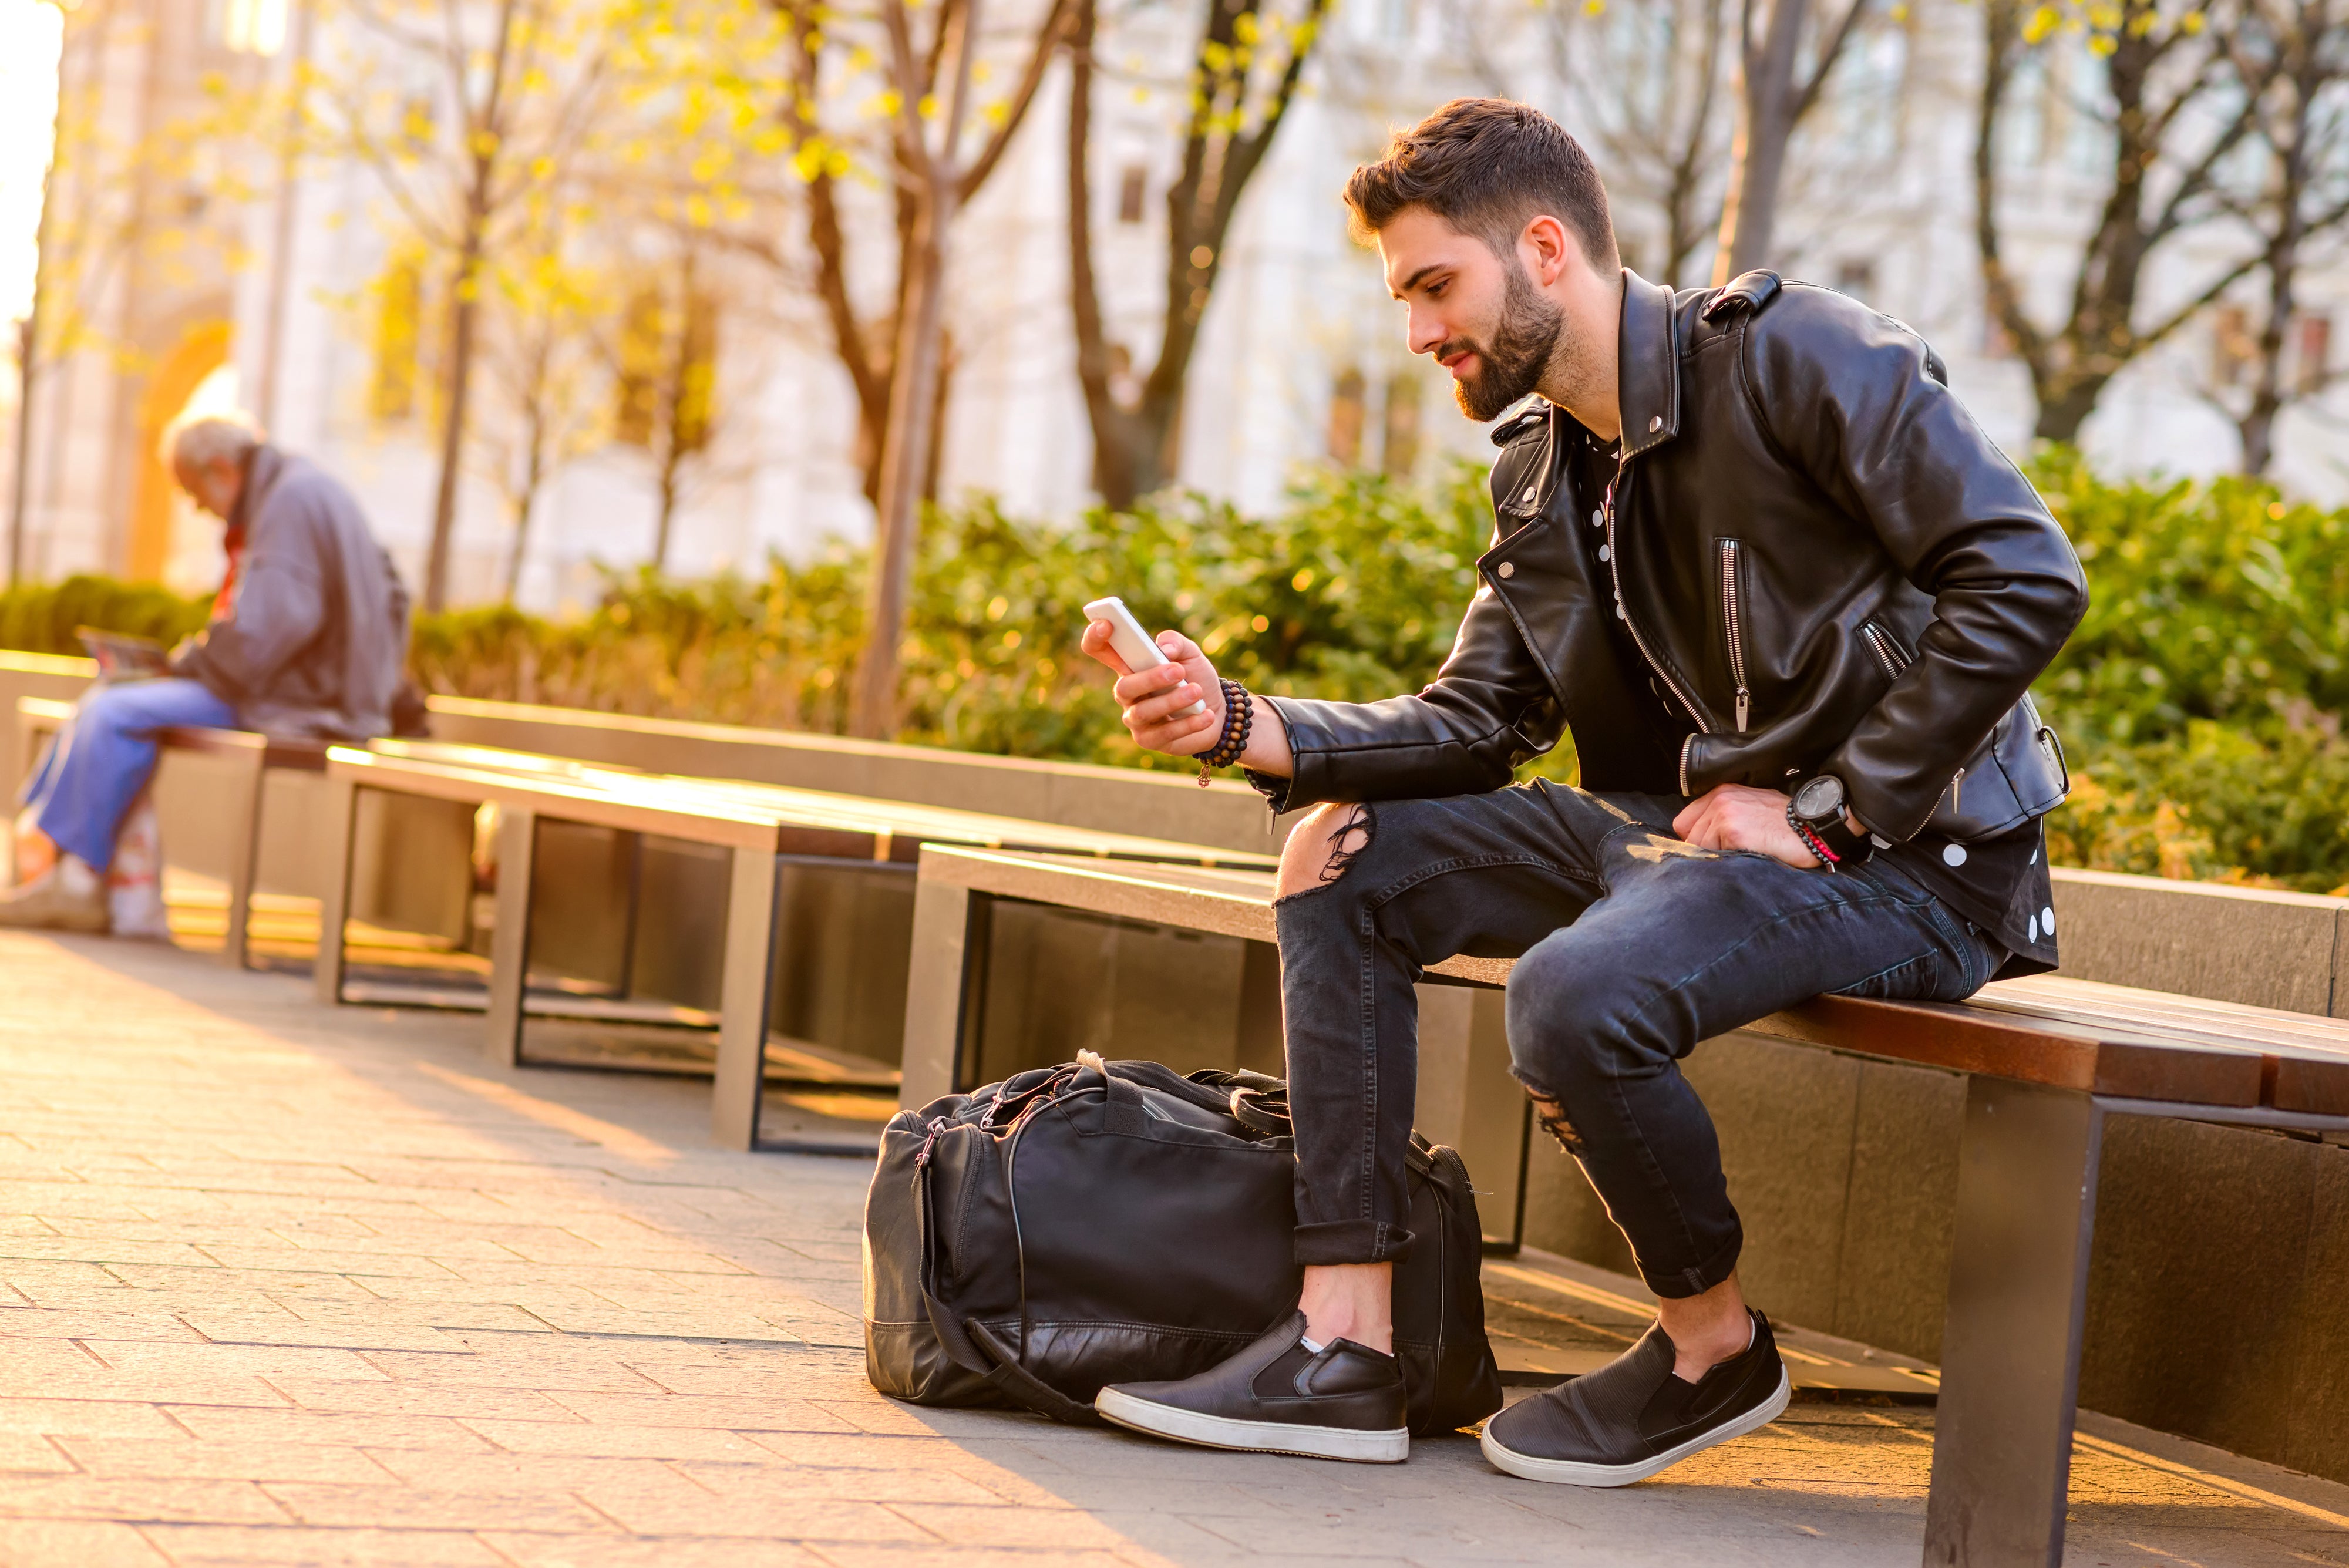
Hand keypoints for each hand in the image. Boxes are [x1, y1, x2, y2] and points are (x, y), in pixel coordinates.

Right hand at [1080, 621, 1223, 757]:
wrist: (1218, 710)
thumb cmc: (1196, 678)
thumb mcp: (1191, 653)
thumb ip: (1176, 642)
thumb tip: (1163, 650)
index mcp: (1129, 666)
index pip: (1099, 650)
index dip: (1095, 637)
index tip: (1107, 624)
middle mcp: (1126, 693)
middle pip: (1123, 686)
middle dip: (1150, 679)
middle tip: (1178, 671)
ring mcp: (1135, 718)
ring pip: (1143, 712)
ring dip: (1172, 701)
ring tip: (1196, 692)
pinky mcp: (1149, 740)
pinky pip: (1163, 733)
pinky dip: (1187, 724)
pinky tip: (1205, 714)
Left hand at [1672, 784, 1822, 869]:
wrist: (1815, 827)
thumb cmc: (1787, 822)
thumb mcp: (1752, 806)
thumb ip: (1726, 816)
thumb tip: (1703, 839)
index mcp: (1722, 791)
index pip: (1685, 822)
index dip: (1696, 839)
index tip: (1713, 848)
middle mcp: (1720, 798)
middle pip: (1689, 836)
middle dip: (1706, 850)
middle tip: (1733, 853)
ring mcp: (1725, 813)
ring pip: (1700, 847)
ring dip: (1718, 857)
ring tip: (1744, 853)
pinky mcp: (1733, 831)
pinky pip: (1714, 855)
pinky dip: (1728, 861)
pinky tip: (1749, 855)